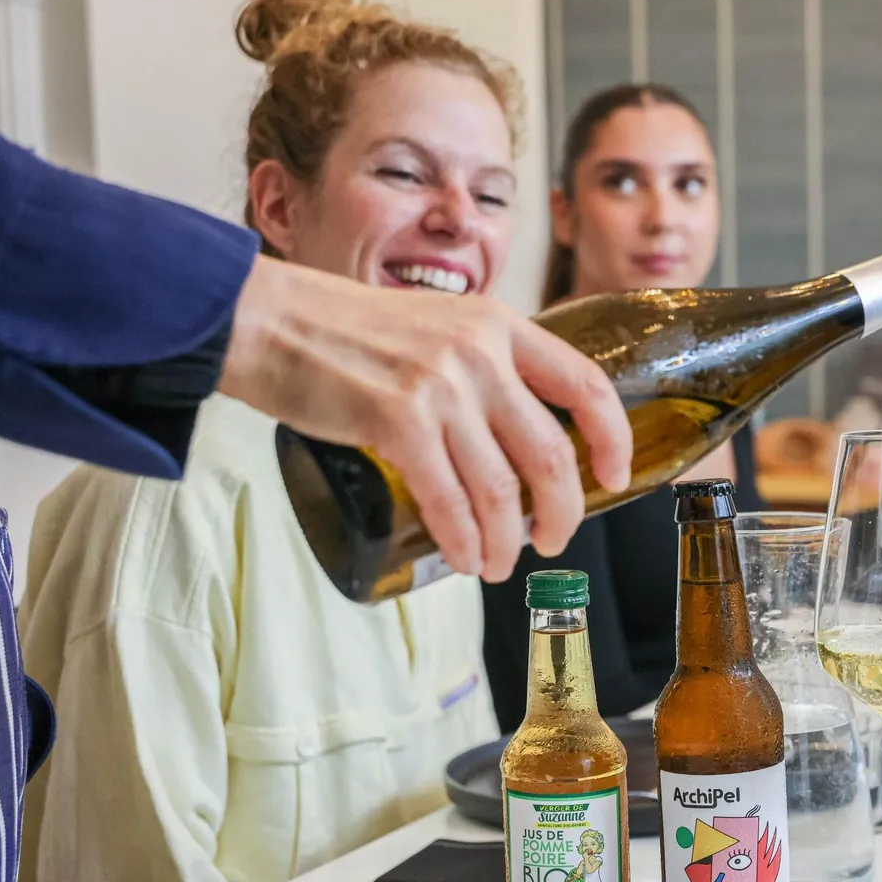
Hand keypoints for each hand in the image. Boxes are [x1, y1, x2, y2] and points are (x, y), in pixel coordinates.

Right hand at [218, 256, 632, 580]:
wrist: (267, 319)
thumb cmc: (345, 332)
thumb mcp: (437, 326)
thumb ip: (482, 365)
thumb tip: (516, 431)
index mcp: (500, 325)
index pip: (586, 384)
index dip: (612, 438)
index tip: (614, 476)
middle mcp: (480, 353)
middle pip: (551, 452)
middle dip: (562, 511)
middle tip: (553, 540)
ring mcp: (441, 387)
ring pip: (502, 489)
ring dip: (506, 540)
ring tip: (498, 563)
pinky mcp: (398, 421)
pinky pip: (450, 501)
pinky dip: (464, 540)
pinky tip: (466, 559)